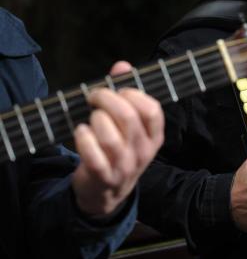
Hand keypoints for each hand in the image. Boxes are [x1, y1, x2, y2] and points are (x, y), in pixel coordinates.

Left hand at [72, 61, 163, 215]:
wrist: (108, 192)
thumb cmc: (119, 150)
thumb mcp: (129, 127)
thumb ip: (126, 94)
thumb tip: (122, 65)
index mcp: (154, 137)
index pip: (152, 110)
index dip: (133, 94)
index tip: (119, 90)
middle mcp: (142, 152)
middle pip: (127, 117)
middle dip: (105, 99)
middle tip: (94, 96)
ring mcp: (124, 166)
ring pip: (108, 135)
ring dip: (94, 120)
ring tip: (91, 120)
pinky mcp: (103, 176)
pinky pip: (92, 154)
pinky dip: (83, 138)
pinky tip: (81, 133)